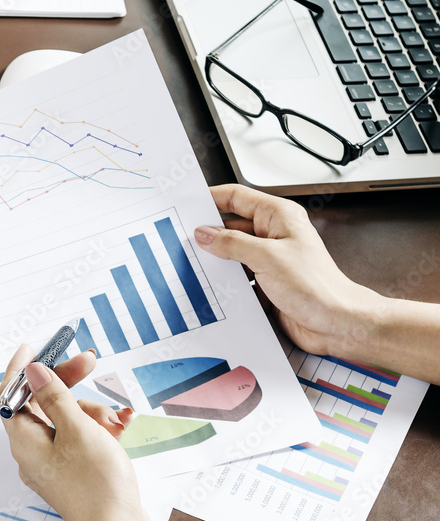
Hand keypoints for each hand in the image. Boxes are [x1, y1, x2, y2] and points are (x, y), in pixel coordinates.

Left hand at [0, 345, 150, 520]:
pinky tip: (117, 429)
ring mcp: (51, 464)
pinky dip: (94, 429)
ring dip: (88, 410)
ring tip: (114, 419)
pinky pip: (76, 439)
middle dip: (67, 383)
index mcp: (24, 441)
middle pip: (40, 404)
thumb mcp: (77, 429)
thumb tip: (32, 371)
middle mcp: (32, 453)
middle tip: (89, 361)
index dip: (21, 369)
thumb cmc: (97, 485)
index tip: (34, 347)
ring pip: (63, 420)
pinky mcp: (70, 473)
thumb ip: (54, 396)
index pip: (10, 395)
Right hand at [196, 184, 382, 355]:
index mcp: (279, 217)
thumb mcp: (267, 258)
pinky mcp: (265, 282)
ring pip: (231, 253)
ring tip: (194, 262)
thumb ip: (232, 244)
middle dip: (208, 232)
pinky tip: (211, 285)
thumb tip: (205, 234)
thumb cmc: (317, 287)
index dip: (210, 198)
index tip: (187, 203)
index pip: (237, 198)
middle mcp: (274, 235)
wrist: (336, 323)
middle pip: (231, 226)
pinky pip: (236, 276)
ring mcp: (269, 260)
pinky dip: (224, 280)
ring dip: (215, 259)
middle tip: (183, 237)